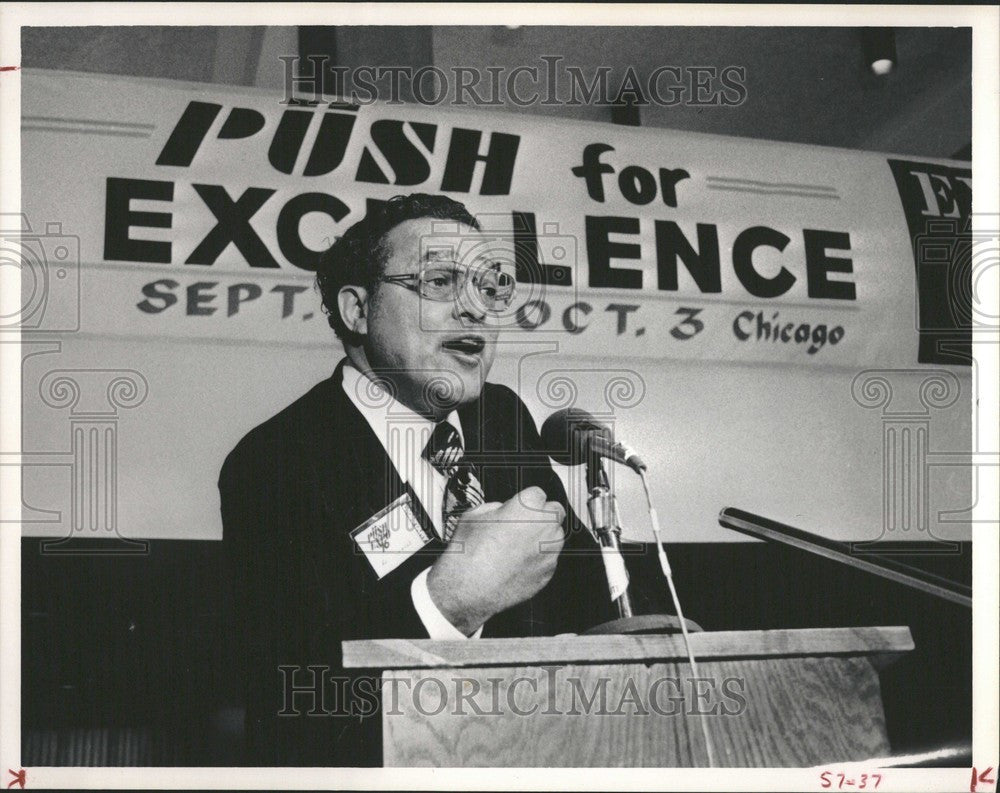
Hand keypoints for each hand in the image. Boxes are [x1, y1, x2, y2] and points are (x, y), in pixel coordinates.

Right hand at [426, 486, 565, 635]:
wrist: (469, 587)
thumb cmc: (469, 552)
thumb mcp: (474, 515)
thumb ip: (496, 507)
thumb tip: (502, 511)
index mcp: (527, 505)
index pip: (538, 494)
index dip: (526, 501)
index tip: (518, 508)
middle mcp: (544, 526)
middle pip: (555, 511)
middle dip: (542, 515)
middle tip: (524, 524)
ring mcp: (549, 550)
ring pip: (556, 536)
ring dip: (543, 537)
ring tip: (519, 546)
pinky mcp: (548, 572)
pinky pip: (550, 559)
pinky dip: (539, 560)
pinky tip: (519, 564)